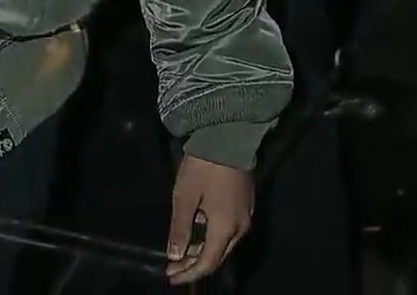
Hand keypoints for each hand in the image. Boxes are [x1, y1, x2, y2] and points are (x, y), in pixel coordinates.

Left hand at [166, 155, 253, 285]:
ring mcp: (246, 216)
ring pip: (224, 243)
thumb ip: (180, 229)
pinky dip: (212, 238)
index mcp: (225, 228)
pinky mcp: (245, 205)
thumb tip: (175, 255)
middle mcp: (240, 227)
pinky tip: (196, 234)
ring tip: (181, 253)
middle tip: (172, 267)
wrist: (226, 139)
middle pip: (218, 256)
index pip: (208, 262)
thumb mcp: (184, 198)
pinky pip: (228, 231)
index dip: (189, 273)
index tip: (170, 276)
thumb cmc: (202, 169)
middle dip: (194, 264)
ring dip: (203, 251)